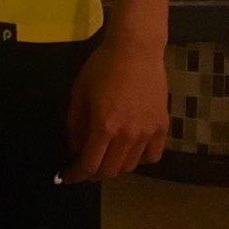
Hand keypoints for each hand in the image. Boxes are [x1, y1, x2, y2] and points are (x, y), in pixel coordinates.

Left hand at [61, 38, 167, 182]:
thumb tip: (74, 147)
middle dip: (94, 173)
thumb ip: (75, 122)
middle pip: (111, 170)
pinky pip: (152, 156)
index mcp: (104, 126)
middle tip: (84, 167)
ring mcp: (148, 133)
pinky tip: (130, 150)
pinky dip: (139, 159)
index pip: (89, 164)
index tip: (66, 178)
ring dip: (115, 167)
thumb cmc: (101, 66)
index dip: (76, 175)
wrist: (135, 51)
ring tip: (105, 157)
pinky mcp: (162, 127)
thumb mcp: (79, 91)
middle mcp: (128, 135)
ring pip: (131, 166)